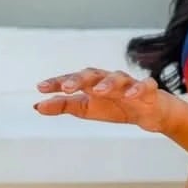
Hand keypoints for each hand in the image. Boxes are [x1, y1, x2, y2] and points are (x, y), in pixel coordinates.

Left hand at [35, 67, 169, 133]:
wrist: (150, 113)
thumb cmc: (116, 106)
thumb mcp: (86, 108)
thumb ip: (63, 106)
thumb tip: (37, 106)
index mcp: (92, 83)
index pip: (72, 80)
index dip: (57, 83)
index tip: (41, 88)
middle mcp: (108, 79)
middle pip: (92, 74)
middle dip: (79, 80)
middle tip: (67, 88)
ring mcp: (129, 84)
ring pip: (117, 78)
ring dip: (107, 83)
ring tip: (97, 91)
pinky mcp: (149, 90)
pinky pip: (144, 86)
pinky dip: (137, 89)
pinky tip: (129, 95)